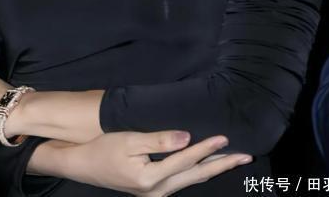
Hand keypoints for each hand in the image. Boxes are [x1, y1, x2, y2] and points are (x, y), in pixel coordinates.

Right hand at [29, 130, 251, 195]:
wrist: (84, 165)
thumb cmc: (103, 149)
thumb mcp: (129, 140)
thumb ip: (159, 140)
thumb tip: (187, 138)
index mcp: (151, 179)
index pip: (186, 160)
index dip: (206, 147)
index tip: (225, 137)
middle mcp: (157, 192)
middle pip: (196, 176)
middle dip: (221, 165)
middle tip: (245, 156)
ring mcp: (156, 195)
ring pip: (191, 181)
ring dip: (213, 168)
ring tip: (232, 159)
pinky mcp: (153, 191)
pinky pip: (182, 181)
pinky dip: (198, 172)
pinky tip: (207, 164)